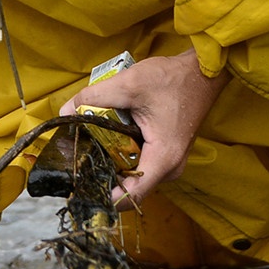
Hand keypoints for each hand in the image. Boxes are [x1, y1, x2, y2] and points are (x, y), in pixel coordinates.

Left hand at [60, 50, 224, 210]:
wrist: (203, 71)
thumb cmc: (173, 79)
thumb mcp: (130, 83)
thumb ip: (94, 97)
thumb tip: (65, 111)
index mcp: (163, 158)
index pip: (131, 196)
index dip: (103, 196)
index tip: (79, 186)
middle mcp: (169, 169)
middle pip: (128, 187)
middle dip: (101, 175)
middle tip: (76, 158)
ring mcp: (169, 163)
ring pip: (133, 175)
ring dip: (111, 164)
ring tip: (87, 146)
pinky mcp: (167, 154)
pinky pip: (140, 164)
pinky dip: (122, 155)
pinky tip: (106, 139)